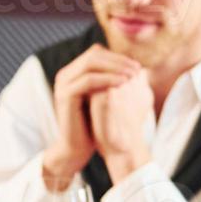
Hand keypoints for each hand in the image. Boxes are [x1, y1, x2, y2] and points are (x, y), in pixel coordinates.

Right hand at [42, 45, 139, 187]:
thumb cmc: (91, 126)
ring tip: (133, 75)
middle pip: (93, 54)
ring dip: (115, 67)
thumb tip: (135, 68)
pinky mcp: (66, 96)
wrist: (76, 148)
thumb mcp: (101, 99)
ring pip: (91, 63)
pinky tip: (122, 84)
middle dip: (118, 60)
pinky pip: (88, 80)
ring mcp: (63, 84)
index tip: (137, 66)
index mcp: (73, 73)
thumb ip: (110, 82)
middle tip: (137, 69)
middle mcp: (65, 75)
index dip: (118, 57)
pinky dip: (107, 79)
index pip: (96, 53)